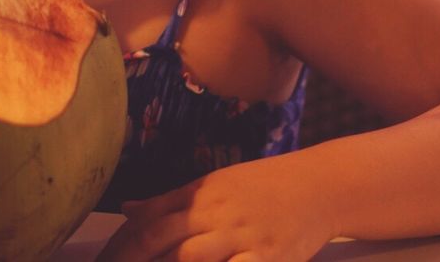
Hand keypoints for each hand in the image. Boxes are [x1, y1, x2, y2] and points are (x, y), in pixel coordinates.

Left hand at [96, 157, 335, 261]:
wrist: (320, 186)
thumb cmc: (263, 187)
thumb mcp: (213, 186)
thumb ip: (169, 201)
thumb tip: (126, 209)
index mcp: (198, 195)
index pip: (147, 221)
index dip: (119, 247)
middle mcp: (216, 215)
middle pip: (162, 241)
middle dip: (131, 260)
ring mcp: (243, 239)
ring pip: (192, 260)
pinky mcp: (270, 260)